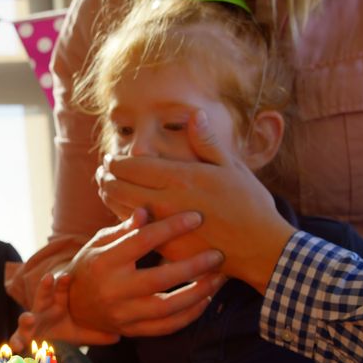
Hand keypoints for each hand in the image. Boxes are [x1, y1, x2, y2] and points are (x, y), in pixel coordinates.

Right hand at [9, 273, 119, 350]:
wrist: (44, 346)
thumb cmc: (63, 333)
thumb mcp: (80, 332)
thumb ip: (97, 334)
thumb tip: (119, 335)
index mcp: (57, 304)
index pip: (60, 290)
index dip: (62, 283)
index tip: (65, 275)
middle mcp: (42, 310)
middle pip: (42, 296)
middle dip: (44, 288)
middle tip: (48, 278)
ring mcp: (30, 324)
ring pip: (26, 318)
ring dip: (26, 317)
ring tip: (28, 318)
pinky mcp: (21, 338)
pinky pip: (17, 339)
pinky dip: (15, 343)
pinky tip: (14, 348)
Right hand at [63, 208, 225, 336]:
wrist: (73, 307)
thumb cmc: (91, 266)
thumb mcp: (99, 242)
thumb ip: (124, 229)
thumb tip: (146, 209)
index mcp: (105, 262)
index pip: (142, 242)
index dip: (171, 228)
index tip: (196, 217)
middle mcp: (114, 290)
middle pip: (160, 278)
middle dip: (194, 266)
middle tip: (218, 254)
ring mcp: (124, 314)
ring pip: (168, 307)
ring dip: (199, 293)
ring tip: (219, 278)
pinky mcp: (133, 330)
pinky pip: (167, 327)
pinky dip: (190, 315)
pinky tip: (206, 299)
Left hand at [99, 110, 295, 291]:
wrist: (261, 248)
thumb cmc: (251, 205)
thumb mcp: (233, 167)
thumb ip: (207, 142)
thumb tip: (194, 114)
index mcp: (182, 177)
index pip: (134, 165)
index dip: (116, 161)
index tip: (109, 158)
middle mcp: (168, 200)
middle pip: (119, 187)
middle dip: (105, 178)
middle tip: (101, 173)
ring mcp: (164, 226)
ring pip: (122, 210)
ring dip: (108, 197)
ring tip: (104, 189)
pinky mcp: (166, 248)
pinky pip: (135, 231)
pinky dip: (122, 219)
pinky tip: (122, 214)